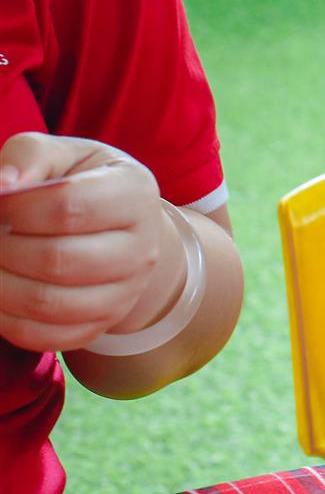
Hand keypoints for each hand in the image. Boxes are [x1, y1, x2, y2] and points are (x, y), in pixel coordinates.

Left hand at [0, 132, 183, 353]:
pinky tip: (2, 293)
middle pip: (56, 260)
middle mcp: (142, 247)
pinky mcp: (103, 324)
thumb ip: (31, 156)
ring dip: (0, 286)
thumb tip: (2, 185)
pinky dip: (9, 320)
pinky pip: (47, 337)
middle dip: (3, 249)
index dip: (16, 207)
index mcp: (135, 193)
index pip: (67, 205)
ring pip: (49, 303)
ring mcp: (126, 292)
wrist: (125, 231)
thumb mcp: (66, 156)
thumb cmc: (84, 184)